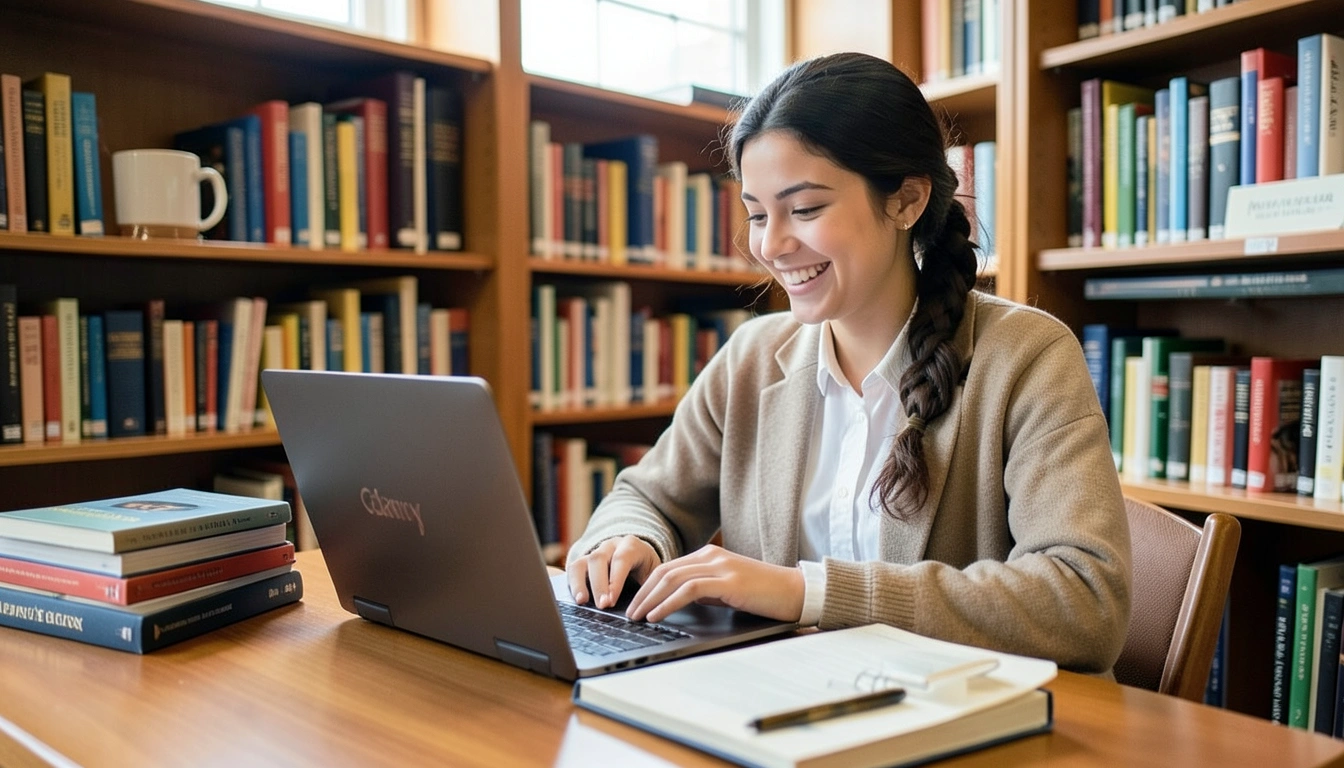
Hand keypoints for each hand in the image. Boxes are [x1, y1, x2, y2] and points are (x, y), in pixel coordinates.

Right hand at [566, 535, 660, 609]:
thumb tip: (642, 608)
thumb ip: (649, 587)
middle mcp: (610, 545)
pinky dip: (573, 584)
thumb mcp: (653, 575)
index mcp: (631, 546)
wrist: (640, 557)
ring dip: (581, 584)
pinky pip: (573, 569)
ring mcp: (595, 551)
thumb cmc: (647, 570)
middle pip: (598, 559)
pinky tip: (577, 599)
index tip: (611, 601)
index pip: (621, 559)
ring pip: (582, 562)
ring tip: (582, 602)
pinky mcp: (584, 561)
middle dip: (599, 584)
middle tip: (601, 605)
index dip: (615, 580)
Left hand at [625, 545, 803, 623]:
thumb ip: (705, 590)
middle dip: (643, 593)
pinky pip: (689, 590)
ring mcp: (720, 566)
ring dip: (650, 599)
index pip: (669, 568)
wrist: (795, 591)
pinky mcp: (728, 580)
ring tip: (638, 616)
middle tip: (629, 612)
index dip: (648, 586)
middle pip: (665, 572)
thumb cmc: (764, 593)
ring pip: (672, 579)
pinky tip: (657, 615)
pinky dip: (668, 603)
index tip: (636, 603)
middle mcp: (711, 556)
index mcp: (709, 555)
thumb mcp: (727, 589)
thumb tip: (680, 600)